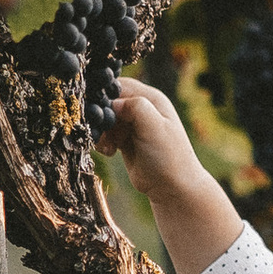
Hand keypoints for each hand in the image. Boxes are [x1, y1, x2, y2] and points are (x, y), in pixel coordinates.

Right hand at [99, 76, 203, 202]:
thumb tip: (111, 103)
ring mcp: (133, 125)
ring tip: (108, 147)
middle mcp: (142, 108)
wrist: (172, 188)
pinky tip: (109, 153)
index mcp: (151, 99)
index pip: (119, 85)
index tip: (100, 114)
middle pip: (109, 102)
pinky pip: (106, 134)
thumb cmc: (168, 157)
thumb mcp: (153, 127)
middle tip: (103, 133)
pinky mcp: (126, 140)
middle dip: (101, 117)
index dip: (105, 96)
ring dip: (101, 132)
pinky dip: (103, 141)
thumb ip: (135, 107)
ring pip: (105, 119)